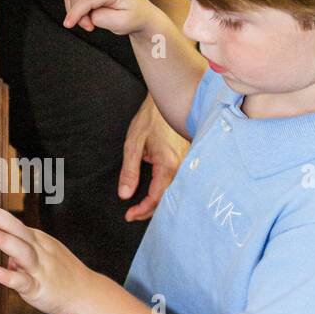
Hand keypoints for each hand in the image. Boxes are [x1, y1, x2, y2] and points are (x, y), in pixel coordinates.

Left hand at [0, 198, 89, 313]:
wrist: (86, 294)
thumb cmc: (63, 274)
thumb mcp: (43, 255)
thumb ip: (21, 253)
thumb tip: (5, 257)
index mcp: (36, 240)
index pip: (11, 224)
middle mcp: (38, 250)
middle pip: (16, 229)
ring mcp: (39, 269)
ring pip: (22, 252)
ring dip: (5, 241)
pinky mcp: (39, 288)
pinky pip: (23, 282)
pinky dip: (9, 276)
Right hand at [63, 0, 157, 37]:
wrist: (141, 14)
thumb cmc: (134, 18)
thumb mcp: (120, 23)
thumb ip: (101, 18)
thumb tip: (87, 15)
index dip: (75, 12)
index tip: (68, 25)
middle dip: (77, 15)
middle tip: (90, 27)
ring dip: (76, 11)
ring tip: (91, 22)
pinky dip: (77, 7)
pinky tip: (88, 15)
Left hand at [118, 96, 187, 221]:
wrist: (168, 98)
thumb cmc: (150, 119)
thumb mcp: (133, 144)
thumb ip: (129, 171)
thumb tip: (125, 194)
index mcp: (168, 164)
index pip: (156, 197)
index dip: (142, 210)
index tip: (129, 215)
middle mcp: (182, 167)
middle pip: (168, 199)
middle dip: (150, 210)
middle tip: (133, 214)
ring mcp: (188, 164)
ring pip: (175, 192)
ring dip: (159, 202)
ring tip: (142, 207)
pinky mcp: (189, 160)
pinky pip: (179, 182)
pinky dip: (167, 192)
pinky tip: (157, 194)